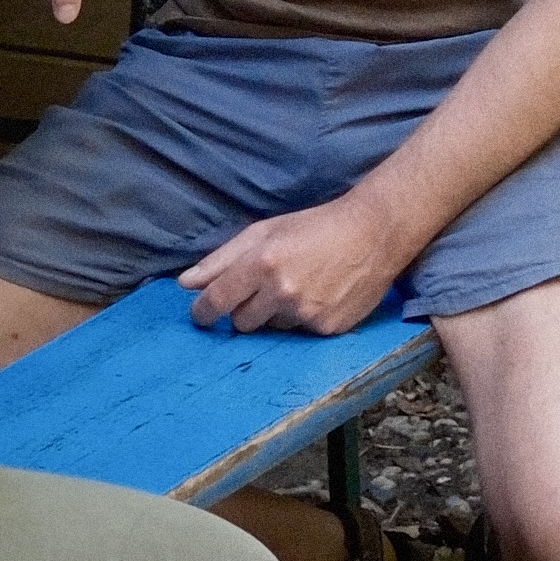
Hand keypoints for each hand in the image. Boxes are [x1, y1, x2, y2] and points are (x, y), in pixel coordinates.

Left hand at [183, 191, 411, 336]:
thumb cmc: (315, 227)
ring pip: (273, 328)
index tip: (201, 315)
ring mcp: (307, 314)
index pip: (217, 301)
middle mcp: (283, 293)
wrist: (373, 234)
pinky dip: (304, 319)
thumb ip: (222, 259)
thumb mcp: (265, 232)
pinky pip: (301, 333)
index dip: (203, 312)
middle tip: (262, 290)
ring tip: (299, 287)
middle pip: (242, 323)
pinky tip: (320, 295)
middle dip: (244, 310)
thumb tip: (185, 283)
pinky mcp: (328, 329)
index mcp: (262, 263)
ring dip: (276, 314)